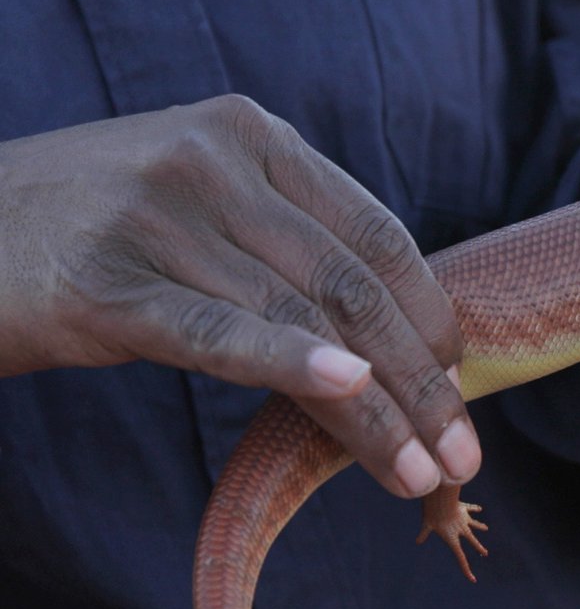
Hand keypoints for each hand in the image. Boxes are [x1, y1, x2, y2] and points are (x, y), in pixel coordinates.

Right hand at [0, 96, 480, 497]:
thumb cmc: (86, 227)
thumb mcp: (196, 202)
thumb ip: (282, 241)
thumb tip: (377, 334)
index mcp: (252, 137)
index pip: (377, 234)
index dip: (430, 315)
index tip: (458, 381)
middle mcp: (215, 161)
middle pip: (354, 282)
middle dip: (421, 377)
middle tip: (463, 451)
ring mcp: (159, 213)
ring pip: (305, 318)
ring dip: (376, 408)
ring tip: (422, 471)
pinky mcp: (104, 281)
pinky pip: (219, 331)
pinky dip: (292, 364)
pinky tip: (351, 397)